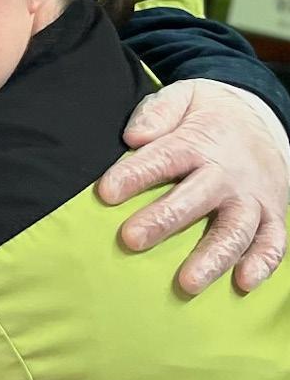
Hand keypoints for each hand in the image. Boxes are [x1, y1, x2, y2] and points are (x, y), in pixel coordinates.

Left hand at [98, 79, 289, 293]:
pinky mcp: (272, 215)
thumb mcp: (183, 96)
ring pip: (235, 231)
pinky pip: (273, 243)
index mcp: (198, 142)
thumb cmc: (209, 113)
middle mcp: (226, 174)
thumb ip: (157, 112)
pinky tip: (243, 283)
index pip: (163, 158)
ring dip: (212, 258)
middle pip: (194, 199)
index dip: (134, 175)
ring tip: (186, 283)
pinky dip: (262, 264)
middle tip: (131, 239)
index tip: (106, 192)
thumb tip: (134, 137)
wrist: (261, 118)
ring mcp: (251, 197)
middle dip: (163, 220)